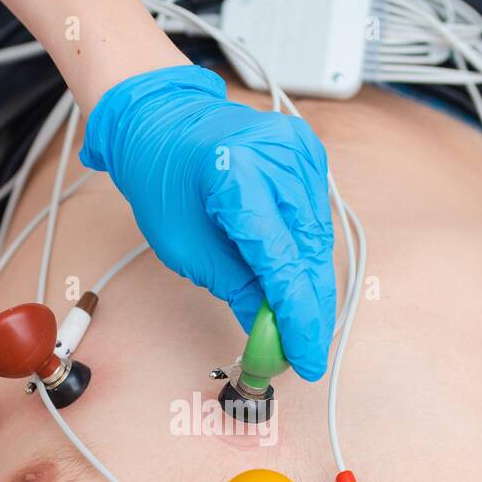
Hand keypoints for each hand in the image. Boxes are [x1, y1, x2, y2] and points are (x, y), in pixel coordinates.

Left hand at [80, 65, 336, 380]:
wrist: (163, 121)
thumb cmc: (162, 178)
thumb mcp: (185, 247)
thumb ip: (237, 288)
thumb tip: (270, 332)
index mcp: (238, 177)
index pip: (283, 266)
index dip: (298, 321)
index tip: (305, 360)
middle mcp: (279, 159)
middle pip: (309, 256)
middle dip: (309, 312)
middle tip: (305, 355)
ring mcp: (299, 152)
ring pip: (320, 242)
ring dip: (312, 288)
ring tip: (302, 329)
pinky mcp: (308, 155)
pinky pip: (316, 219)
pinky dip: (309, 257)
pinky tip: (301, 288)